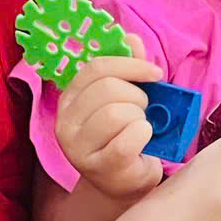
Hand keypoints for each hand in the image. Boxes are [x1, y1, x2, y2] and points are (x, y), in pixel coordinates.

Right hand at [55, 48, 165, 202]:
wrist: (126, 181)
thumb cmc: (128, 136)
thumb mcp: (129, 99)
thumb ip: (129, 69)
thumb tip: (130, 39)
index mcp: (70, 99)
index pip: (96, 68)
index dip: (130, 65)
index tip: (155, 74)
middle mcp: (65, 122)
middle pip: (108, 89)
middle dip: (138, 97)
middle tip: (144, 112)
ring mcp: (77, 148)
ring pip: (117, 113)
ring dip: (140, 118)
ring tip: (140, 129)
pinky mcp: (97, 167)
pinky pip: (126, 140)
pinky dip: (143, 135)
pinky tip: (144, 139)